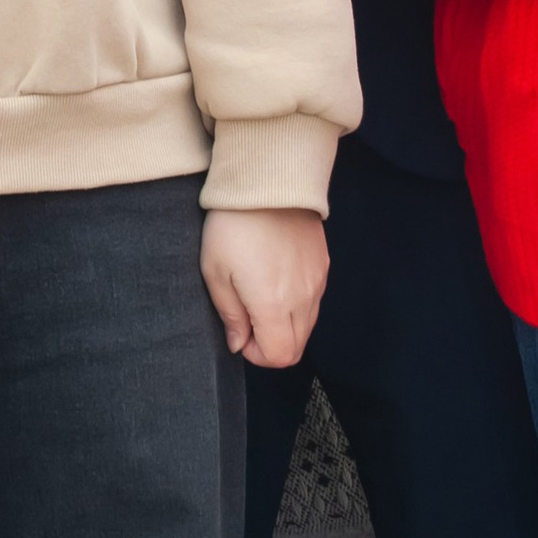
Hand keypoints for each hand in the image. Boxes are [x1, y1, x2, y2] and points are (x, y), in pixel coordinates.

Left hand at [202, 207, 327, 370]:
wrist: (266, 181)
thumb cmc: (232, 225)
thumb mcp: (215, 271)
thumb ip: (230, 314)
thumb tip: (238, 343)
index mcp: (273, 304)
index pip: (278, 356)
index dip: (257, 355)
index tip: (241, 334)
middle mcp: (303, 298)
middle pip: (296, 347)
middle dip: (271, 344)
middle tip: (248, 320)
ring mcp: (317, 281)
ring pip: (308, 326)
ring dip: (285, 325)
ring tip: (260, 296)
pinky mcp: (323, 265)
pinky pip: (314, 301)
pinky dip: (297, 305)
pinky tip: (277, 279)